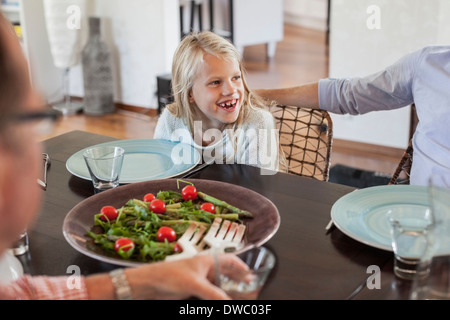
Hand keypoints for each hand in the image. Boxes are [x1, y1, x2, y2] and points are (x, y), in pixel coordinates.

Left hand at [125, 253, 247, 299]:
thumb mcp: (194, 283)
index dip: (241, 266)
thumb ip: (213, 294)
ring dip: (228, 293)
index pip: (229, 260)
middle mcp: (205, 270)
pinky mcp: (193, 292)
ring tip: (239, 298)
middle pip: (226, 275)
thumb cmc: (168, 275)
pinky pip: (210, 296)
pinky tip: (222, 302)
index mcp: (207, 260)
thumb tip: (228, 302)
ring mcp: (199, 282)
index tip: (251, 274)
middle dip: (237, 282)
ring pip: (219, 288)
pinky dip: (217, 299)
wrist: (150, 285)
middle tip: (249, 289)